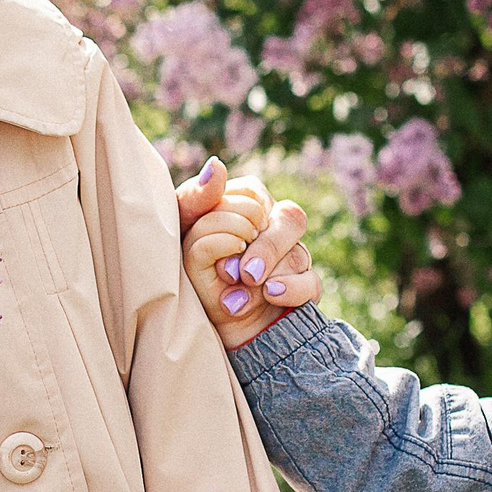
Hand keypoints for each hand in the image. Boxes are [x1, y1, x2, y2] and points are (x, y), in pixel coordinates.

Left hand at [177, 159, 317, 348]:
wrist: (208, 325)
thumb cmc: (190, 272)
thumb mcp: (180, 235)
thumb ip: (195, 198)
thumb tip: (217, 166)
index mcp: (246, 207)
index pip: (255, 196)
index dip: (241, 217)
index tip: (226, 242)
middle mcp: (274, 228)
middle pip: (290, 218)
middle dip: (265, 248)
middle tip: (244, 273)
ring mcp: (293, 257)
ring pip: (300, 253)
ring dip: (272, 274)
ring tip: (248, 292)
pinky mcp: (304, 288)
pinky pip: (311, 283)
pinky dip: (292, 289)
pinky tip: (271, 296)